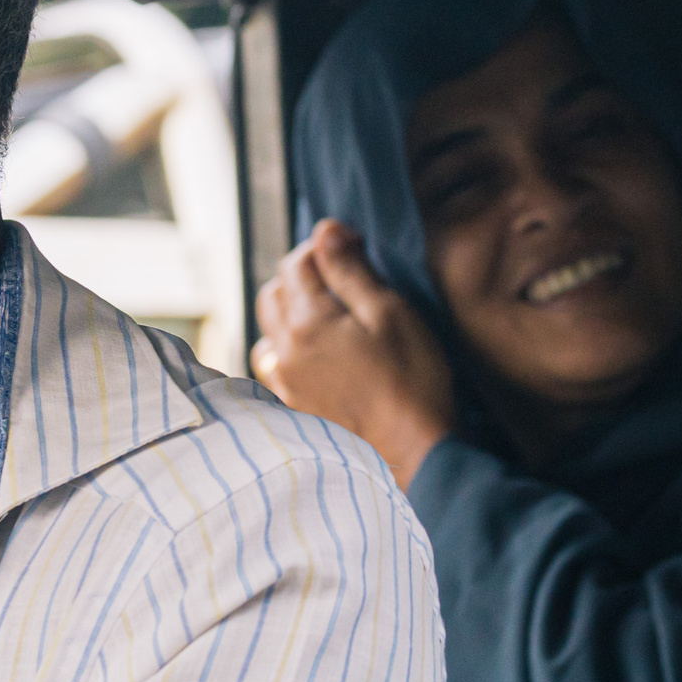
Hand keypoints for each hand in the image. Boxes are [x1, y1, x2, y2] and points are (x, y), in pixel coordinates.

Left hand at [252, 220, 453, 489]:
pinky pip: (275, 365)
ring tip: (328, 318)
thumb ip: (350, 270)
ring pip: (269, 331)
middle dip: (301, 276)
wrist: (412, 451)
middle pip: (273, 294)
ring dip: (290, 314)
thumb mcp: (389, 312)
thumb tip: (324, 230)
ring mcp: (285, 383)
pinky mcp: (294, 407)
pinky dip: (290, 349)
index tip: (354, 247)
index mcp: (307, 322)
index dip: (323, 247)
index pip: (295, 264)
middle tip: (342, 279)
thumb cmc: (410, 379)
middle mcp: (284, 351)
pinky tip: (320, 356)